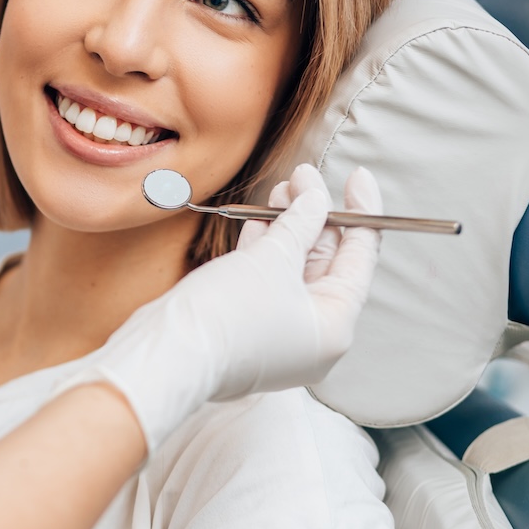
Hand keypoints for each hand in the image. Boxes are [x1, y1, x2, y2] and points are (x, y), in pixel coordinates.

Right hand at [58, 164, 382, 451]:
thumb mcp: (272, 257)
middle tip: (303, 177)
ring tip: (280, 190)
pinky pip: (267, 286)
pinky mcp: (249, 332)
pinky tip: (258, 223)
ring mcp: (280, 337)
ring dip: (287, 229)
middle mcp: (313, 337)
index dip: (361, 211)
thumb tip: (316, 198)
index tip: (357, 175)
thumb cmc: (227, 314)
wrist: (168, 354)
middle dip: (314, 216)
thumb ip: (301, 222)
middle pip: (326, 264)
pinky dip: (265, 254)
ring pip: (292, 272)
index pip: (360, 258)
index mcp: (335, 326)